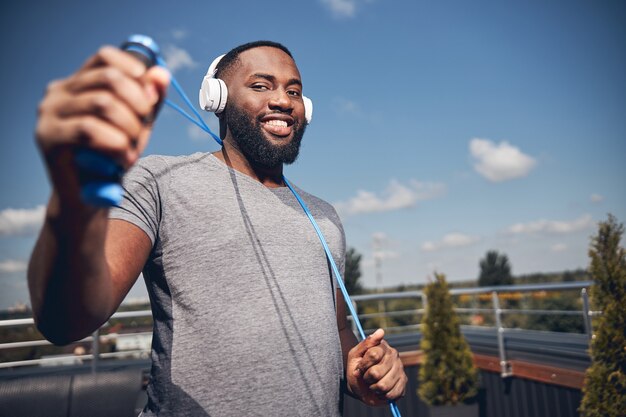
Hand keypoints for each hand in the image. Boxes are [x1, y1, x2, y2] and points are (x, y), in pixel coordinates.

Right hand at [35, 46, 169, 204]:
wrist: (87, 199)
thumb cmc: (111, 157)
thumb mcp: (137, 126)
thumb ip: (149, 100)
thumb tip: (162, 74)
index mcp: (77, 83)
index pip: (105, 56)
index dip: (134, 69)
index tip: (150, 96)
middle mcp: (58, 93)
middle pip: (109, 78)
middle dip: (138, 103)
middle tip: (145, 128)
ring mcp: (49, 113)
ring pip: (102, 103)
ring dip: (129, 128)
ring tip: (133, 149)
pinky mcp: (48, 137)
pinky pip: (90, 130)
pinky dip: (116, 145)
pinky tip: (123, 159)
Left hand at [346, 328, 407, 406]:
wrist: (359, 386)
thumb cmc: (357, 368)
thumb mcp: (355, 355)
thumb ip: (366, 343)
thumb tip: (381, 331)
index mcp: (382, 346)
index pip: (373, 355)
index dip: (363, 365)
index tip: (359, 368)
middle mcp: (394, 356)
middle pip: (376, 373)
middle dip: (367, 378)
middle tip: (366, 377)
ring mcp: (400, 369)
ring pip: (383, 385)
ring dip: (373, 388)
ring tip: (372, 384)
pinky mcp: (403, 383)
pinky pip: (391, 394)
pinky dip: (382, 395)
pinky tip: (380, 391)